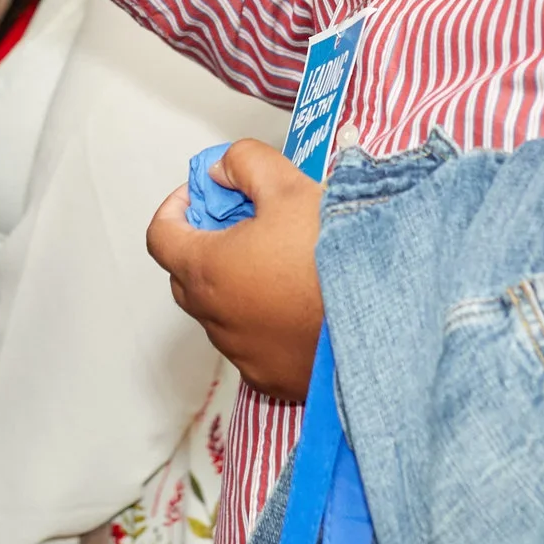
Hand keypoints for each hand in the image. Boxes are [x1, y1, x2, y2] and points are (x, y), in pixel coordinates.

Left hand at [146, 139, 324, 400]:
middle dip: (204, 246)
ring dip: (234, 287)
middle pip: (186, 276)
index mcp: (207, 269)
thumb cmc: (333, 257)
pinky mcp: (271, 378)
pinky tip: (297, 305)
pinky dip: (261, 323)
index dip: (175, 208)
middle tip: (243, 225)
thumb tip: (221, 171)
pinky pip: (251, 345)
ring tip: (279, 265)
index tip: (203, 195)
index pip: (160, 236)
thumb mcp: (289, 186)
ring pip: (219, 314)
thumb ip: (245, 164)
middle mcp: (214, 318)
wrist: (383, 321)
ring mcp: (242, 353)